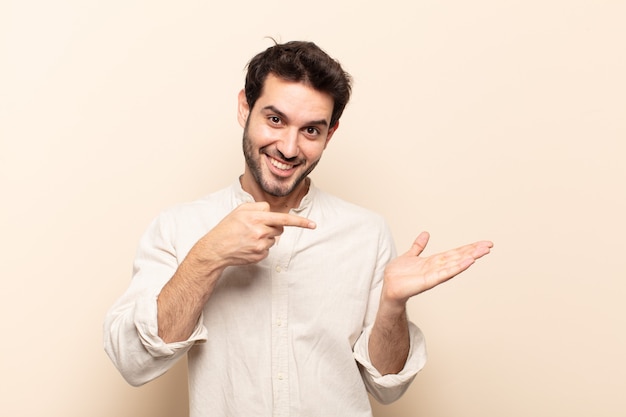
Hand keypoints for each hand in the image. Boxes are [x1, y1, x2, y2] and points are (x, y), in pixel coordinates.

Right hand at [191, 202, 315, 267]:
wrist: (215, 249)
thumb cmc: (227, 228)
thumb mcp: (240, 210)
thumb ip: (258, 207)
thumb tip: (271, 211)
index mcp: (257, 217)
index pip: (284, 219)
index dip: (300, 222)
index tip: (313, 225)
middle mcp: (260, 231)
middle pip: (280, 228)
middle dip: (272, 227)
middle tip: (255, 228)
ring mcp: (261, 245)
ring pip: (274, 239)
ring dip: (265, 237)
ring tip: (248, 238)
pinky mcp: (260, 256)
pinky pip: (268, 249)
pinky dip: (260, 247)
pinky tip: (248, 246)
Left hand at [382, 232, 492, 304]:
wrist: (388, 287)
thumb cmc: (398, 275)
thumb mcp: (410, 255)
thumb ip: (418, 246)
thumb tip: (425, 234)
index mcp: (434, 261)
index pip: (455, 253)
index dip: (468, 247)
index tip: (483, 243)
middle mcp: (437, 268)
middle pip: (459, 257)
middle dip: (474, 251)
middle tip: (489, 245)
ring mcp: (435, 274)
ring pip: (455, 264)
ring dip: (469, 257)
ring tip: (483, 251)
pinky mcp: (429, 281)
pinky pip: (446, 273)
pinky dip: (457, 267)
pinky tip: (468, 262)